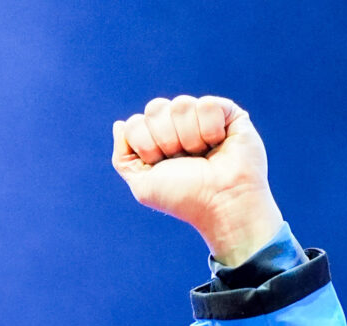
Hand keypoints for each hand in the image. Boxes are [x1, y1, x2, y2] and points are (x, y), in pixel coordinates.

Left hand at [112, 94, 285, 267]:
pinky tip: (218, 143)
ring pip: (180, 104)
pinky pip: (206, 104)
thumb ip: (123, 156)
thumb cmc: (183, 197)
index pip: (135, 122)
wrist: (220, 202)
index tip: (161, 165)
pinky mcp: (227, 112)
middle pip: (155, 108)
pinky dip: (210, 129)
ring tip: (202, 155)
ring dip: (188, 137)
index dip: (145, 146)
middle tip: (182, 160)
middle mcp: (177, 125)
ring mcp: (202, 117)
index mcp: (156, 139)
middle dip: (165, 139)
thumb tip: (119, 123)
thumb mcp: (142, 184)